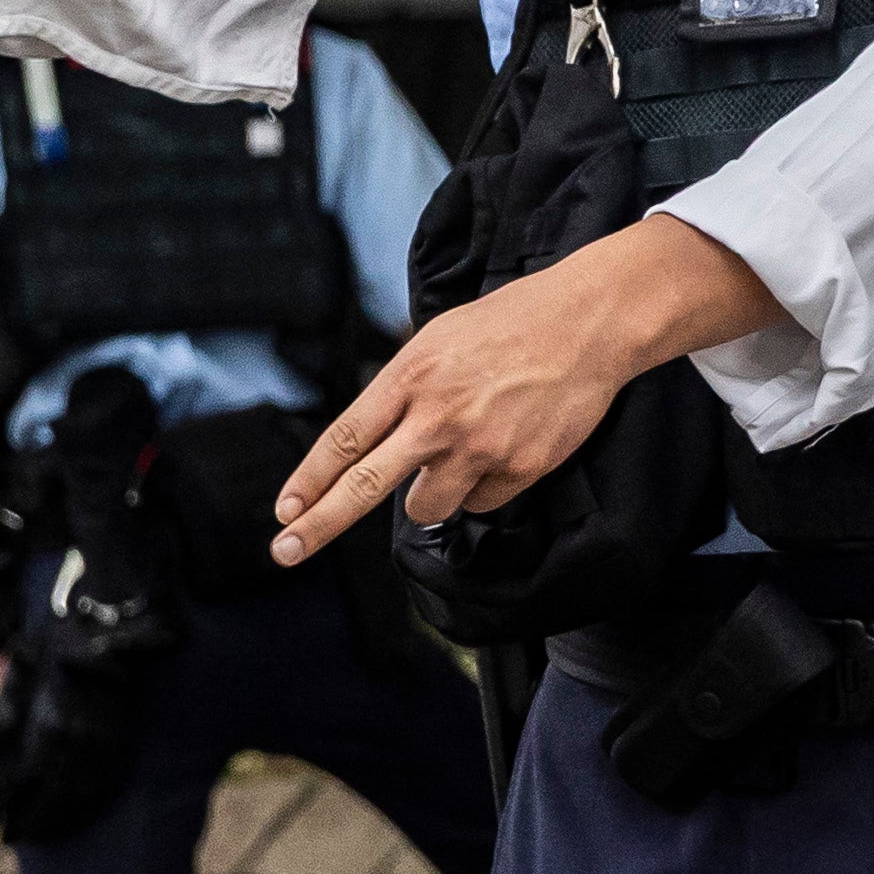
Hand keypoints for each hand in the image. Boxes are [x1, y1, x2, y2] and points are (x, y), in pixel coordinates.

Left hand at [272, 223, 765, 562]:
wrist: (588, 323)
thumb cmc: (511, 325)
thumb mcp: (438, 339)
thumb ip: (403, 390)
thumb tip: (374, 444)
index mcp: (410, 377)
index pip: (344, 438)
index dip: (309, 480)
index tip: (285, 510)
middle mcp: (437, 416)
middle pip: (363, 485)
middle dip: (320, 524)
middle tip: (286, 551)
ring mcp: (479, 447)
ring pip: (428, 507)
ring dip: (434, 495)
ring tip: (464, 451)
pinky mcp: (519, 468)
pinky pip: (483, 503)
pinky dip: (485, 486)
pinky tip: (506, 445)